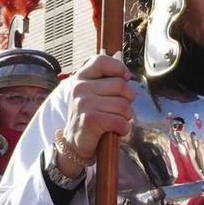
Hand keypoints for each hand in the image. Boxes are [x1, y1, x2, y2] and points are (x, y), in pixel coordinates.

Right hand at [61, 54, 135, 169]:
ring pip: (123, 105)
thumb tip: (127, 76)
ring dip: (126, 117)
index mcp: (81, 77)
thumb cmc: (91, 116)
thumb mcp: (93, 94)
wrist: (75, 143)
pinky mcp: (89, 120)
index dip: (118, 68)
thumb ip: (106, 81)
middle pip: (120, 85)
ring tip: (116, 121)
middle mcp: (80, 88)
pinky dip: (124, 128)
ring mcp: (83, 103)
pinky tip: (116, 130)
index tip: (125, 78)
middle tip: (121, 109)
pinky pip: (120, 121)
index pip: (101, 61)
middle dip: (128, 99)